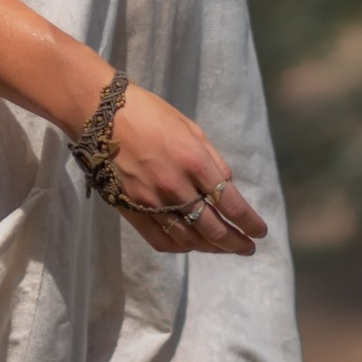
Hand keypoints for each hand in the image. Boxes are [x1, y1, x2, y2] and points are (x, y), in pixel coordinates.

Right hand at [101, 84, 266, 256]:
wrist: (100, 114)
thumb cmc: (149, 114)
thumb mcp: (191, 128)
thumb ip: (213, 161)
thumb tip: (227, 188)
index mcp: (194, 161)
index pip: (230, 204)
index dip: (250, 222)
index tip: (260, 231)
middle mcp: (175, 186)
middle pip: (213, 228)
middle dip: (236, 242)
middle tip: (249, 248)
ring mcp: (151, 201)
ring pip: (189, 239)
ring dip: (211, 247)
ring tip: (225, 248)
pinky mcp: (131, 209)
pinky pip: (161, 240)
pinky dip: (181, 246)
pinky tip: (192, 244)